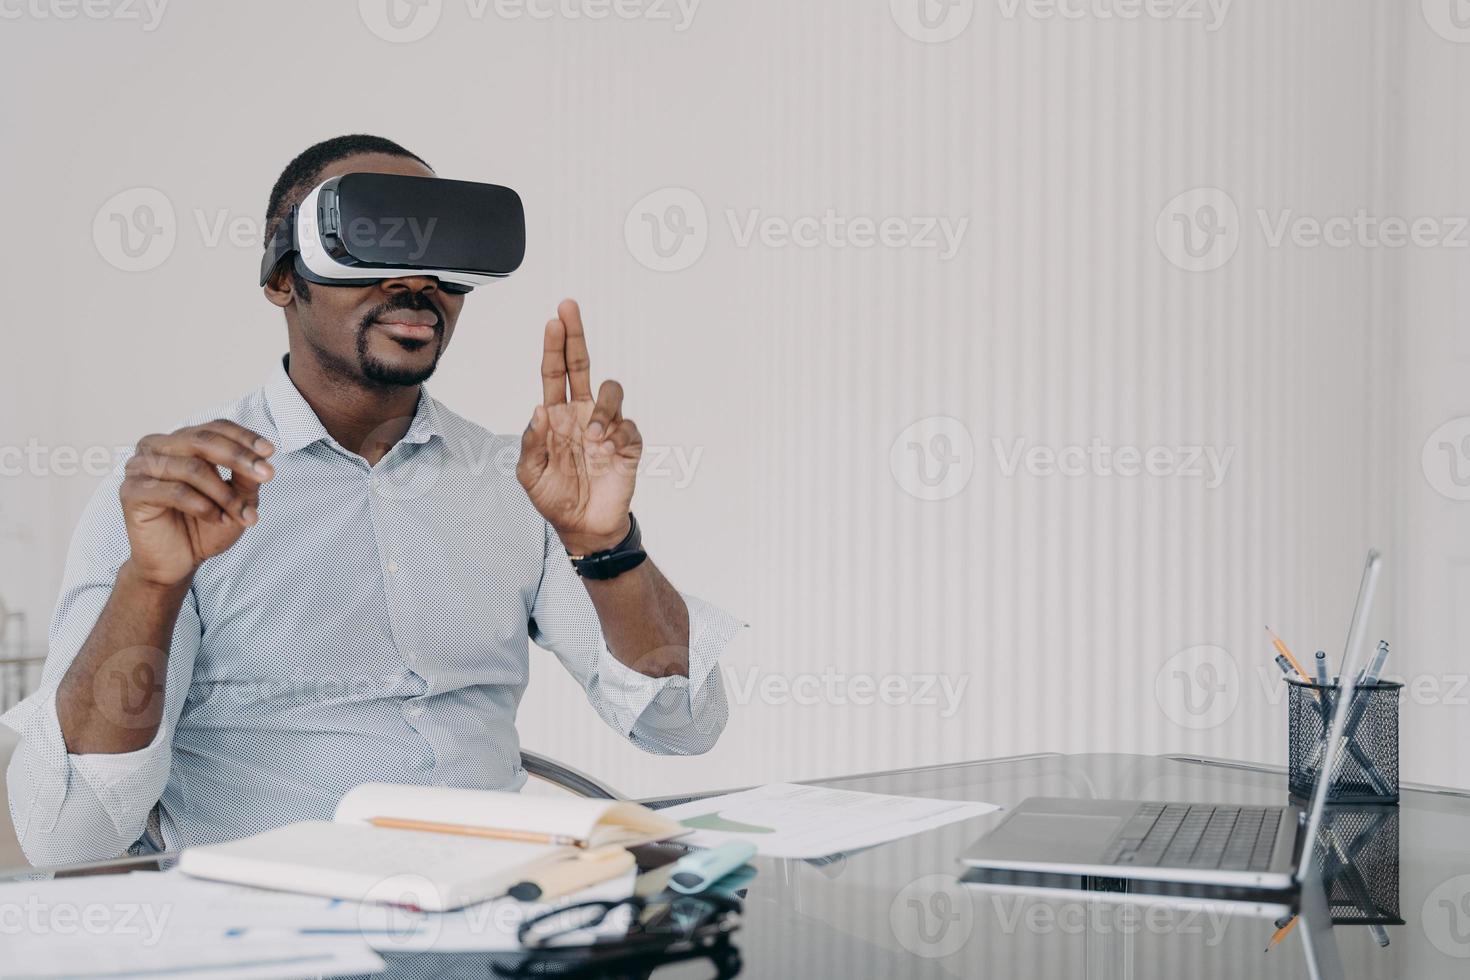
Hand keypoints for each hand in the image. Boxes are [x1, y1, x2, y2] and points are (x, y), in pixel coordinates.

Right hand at [119, 420, 275, 587]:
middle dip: (239, 458)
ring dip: (224, 494)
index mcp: (181, 442)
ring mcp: (140, 467)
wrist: (178, 562)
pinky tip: (217, 518)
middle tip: (266, 475)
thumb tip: (260, 456)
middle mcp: (157, 448)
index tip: (270, 452)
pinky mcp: (131, 492)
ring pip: (193, 468)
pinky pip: (175, 491)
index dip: (244, 437)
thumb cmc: (205, 526)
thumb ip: (245, 476)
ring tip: (241, 515)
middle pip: (203, 441)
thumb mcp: (237, 499)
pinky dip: (203, 506)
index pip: (214, 428)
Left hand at [517, 299, 641, 554]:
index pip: (555, 373)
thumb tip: (539, 409)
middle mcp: (582, 414)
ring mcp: (606, 427)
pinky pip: (628, 426)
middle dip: (575, 336)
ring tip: (593, 436)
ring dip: (603, 408)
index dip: (555, 345)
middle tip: (569, 309)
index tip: (554, 319)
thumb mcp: (530, 474)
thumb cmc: (555, 498)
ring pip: (612, 392)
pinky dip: (617, 435)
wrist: (584, 527)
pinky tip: (606, 452)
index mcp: (557, 416)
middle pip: (582, 365)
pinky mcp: (627, 444)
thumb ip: (532, 443)